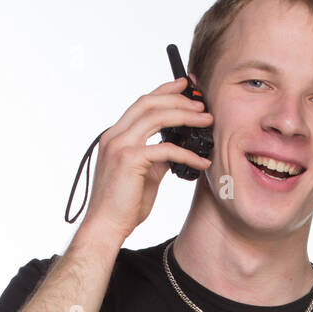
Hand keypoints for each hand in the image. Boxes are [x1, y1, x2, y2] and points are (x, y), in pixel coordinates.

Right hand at [72, 76, 212, 246]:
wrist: (106, 226)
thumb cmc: (122, 205)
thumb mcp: (144, 174)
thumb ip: (156, 158)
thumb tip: (175, 149)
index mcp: (115, 136)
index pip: (141, 104)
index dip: (164, 90)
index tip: (184, 85)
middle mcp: (115, 136)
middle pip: (149, 103)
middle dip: (178, 99)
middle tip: (201, 105)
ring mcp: (120, 145)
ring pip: (156, 117)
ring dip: (185, 116)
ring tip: (206, 121)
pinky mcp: (129, 160)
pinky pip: (166, 149)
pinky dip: (187, 153)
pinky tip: (201, 162)